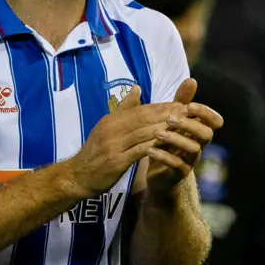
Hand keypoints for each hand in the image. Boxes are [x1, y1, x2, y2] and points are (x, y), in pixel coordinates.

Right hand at [66, 85, 188, 196]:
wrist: (77, 176)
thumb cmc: (95, 153)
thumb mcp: (106, 127)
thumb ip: (123, 109)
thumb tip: (137, 88)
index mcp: (111, 120)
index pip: (141, 109)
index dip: (162, 106)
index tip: (181, 104)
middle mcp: (112, 129)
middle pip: (144, 118)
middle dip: (168, 114)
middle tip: (188, 112)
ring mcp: (113, 145)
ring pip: (144, 133)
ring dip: (165, 129)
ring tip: (183, 127)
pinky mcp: (116, 161)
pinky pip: (139, 151)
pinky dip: (155, 147)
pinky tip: (169, 147)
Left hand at [145, 78, 223, 193]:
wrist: (158, 174)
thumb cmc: (168, 143)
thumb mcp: (173, 121)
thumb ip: (181, 102)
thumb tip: (191, 79)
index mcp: (198, 131)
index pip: (214, 121)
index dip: (206, 113)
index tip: (190, 105)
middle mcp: (198, 145)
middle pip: (207, 134)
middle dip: (190, 124)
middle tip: (170, 119)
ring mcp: (190, 160)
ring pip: (193, 149)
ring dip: (175, 139)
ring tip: (157, 133)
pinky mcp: (178, 173)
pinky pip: (176, 165)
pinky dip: (163, 157)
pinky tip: (149, 150)